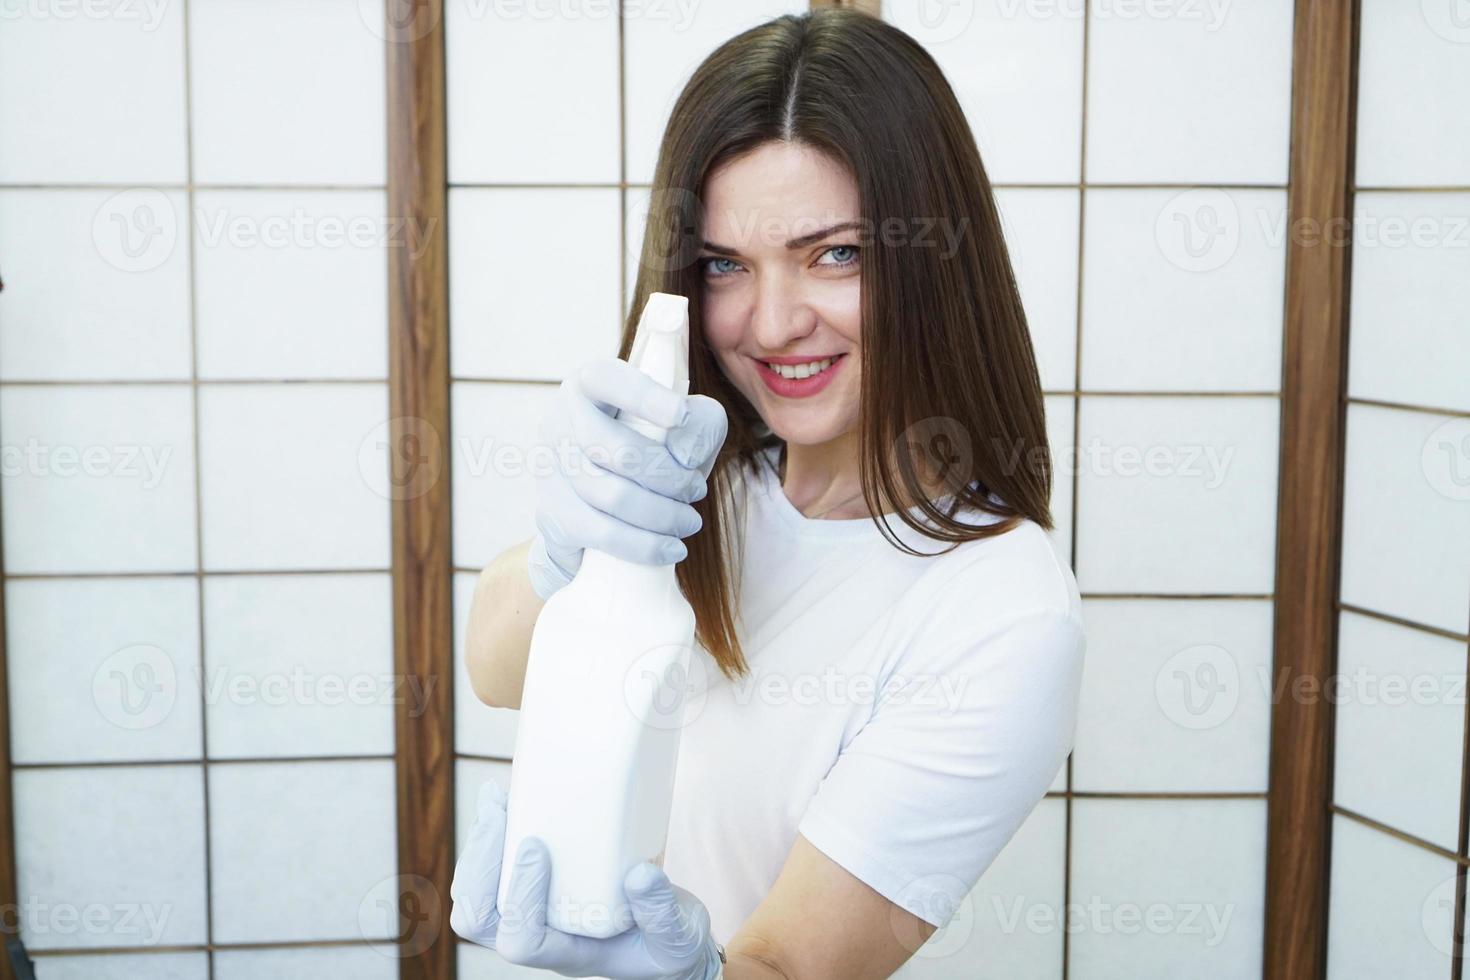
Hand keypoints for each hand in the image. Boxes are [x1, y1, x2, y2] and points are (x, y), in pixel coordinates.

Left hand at [450, 780, 722, 979]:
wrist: (671, 938)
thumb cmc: (671, 942)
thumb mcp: (678, 936)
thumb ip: (662, 913)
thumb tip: (639, 875)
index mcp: (569, 953)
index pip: (522, 939)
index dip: (521, 896)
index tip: (539, 846)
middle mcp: (541, 937)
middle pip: (479, 917)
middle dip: (480, 862)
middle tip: (500, 810)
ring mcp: (533, 914)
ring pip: (476, 893)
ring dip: (479, 844)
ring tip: (497, 797)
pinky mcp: (536, 889)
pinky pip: (493, 871)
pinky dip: (492, 835)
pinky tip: (508, 800)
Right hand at [527, 356, 728, 599]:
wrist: (602, 509)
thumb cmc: (652, 452)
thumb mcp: (689, 428)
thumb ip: (702, 423)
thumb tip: (685, 453)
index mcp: (590, 384)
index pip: (608, 380)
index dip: (644, 398)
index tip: (681, 416)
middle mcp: (560, 419)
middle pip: (617, 450)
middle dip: (669, 477)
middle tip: (697, 490)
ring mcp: (550, 467)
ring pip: (611, 495)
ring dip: (662, 514)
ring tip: (689, 522)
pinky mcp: (551, 512)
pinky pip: (600, 531)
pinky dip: (643, 544)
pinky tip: (671, 548)